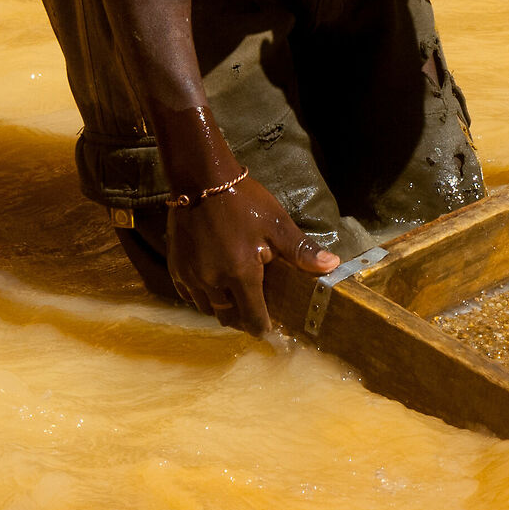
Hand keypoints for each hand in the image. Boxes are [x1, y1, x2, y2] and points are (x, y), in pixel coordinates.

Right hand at [165, 177, 338, 333]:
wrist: (201, 179)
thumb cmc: (244, 202)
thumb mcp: (277, 225)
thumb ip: (302, 251)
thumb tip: (332, 265)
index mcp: (240, 275)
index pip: (253, 318)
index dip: (264, 328)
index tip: (272, 330)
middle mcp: (212, 282)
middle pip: (227, 317)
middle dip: (243, 321)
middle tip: (256, 315)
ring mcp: (190, 276)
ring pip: (207, 307)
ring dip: (222, 308)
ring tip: (236, 299)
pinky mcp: (176, 267)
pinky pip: (189, 294)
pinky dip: (202, 296)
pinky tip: (213, 285)